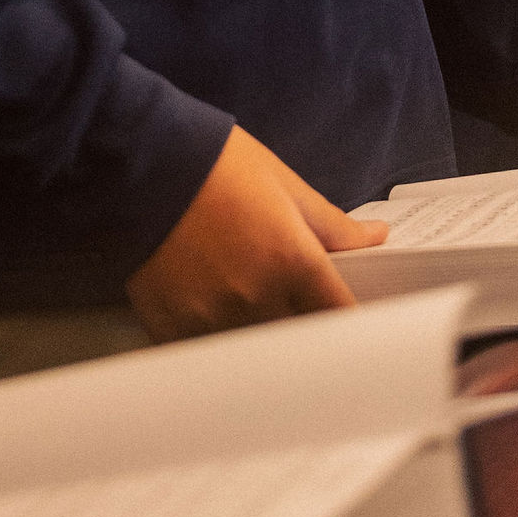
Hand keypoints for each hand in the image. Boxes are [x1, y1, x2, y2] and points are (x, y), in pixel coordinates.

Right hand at [124, 125, 386, 340]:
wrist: (141, 163)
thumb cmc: (216, 165)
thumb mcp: (284, 184)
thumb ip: (333, 224)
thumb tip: (375, 237)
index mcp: (293, 261)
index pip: (340, 317)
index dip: (349, 324)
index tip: (349, 324)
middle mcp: (257, 298)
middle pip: (299, 340)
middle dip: (302, 328)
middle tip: (294, 311)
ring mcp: (213, 318)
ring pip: (253, 352)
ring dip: (258, 335)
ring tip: (243, 302)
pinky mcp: (173, 328)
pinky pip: (207, 352)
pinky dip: (215, 339)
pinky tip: (209, 310)